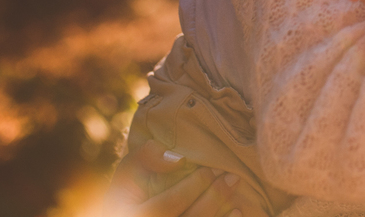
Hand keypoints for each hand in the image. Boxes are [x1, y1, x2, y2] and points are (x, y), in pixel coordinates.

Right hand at [105, 139, 240, 216]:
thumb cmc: (134, 185)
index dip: (191, 188)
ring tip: (234, 188)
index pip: (166, 207)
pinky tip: (236, 211)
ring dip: (220, 210)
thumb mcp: (132, 167)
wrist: (128, 210)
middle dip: (214, 197)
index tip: (209, 170)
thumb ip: (148, 155)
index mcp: (132, 215)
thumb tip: (179, 160)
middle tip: (232, 177)